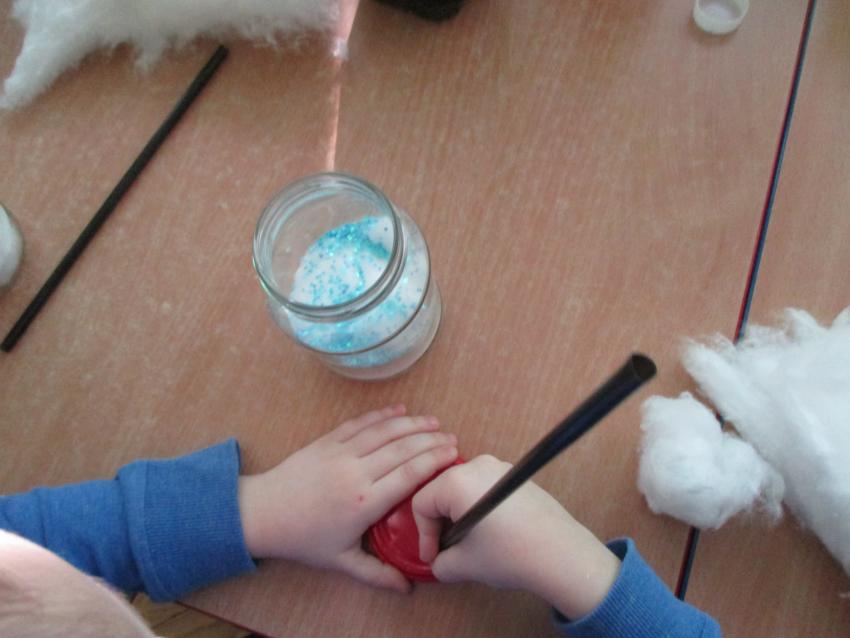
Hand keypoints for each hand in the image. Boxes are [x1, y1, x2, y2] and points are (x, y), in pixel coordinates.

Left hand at [238, 405, 457, 591]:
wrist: (263, 513)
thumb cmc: (304, 539)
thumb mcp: (341, 562)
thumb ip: (377, 574)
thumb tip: (408, 589)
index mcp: (364, 502)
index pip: (409, 475)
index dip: (435, 461)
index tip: (454, 454)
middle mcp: (356, 472)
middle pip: (403, 449)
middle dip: (431, 440)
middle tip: (451, 437)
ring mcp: (341, 452)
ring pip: (384, 431)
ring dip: (412, 423)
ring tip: (434, 421)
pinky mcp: (328, 441)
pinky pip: (360, 423)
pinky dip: (382, 415)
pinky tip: (400, 410)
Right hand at [412, 455, 620, 618]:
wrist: (562, 553)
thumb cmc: (509, 555)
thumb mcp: (465, 565)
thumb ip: (441, 564)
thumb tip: (440, 562)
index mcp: (457, 481)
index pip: (421, 503)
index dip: (424, 535)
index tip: (434, 558)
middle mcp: (477, 465)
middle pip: (441, 491)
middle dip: (441, 523)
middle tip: (449, 550)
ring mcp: (499, 466)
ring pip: (464, 488)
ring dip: (460, 514)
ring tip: (471, 542)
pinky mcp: (516, 475)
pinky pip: (485, 487)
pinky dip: (479, 506)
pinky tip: (493, 531)